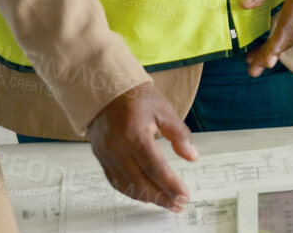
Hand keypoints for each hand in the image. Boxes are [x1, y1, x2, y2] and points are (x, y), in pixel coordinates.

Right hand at [86, 83, 197, 211]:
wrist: (104, 87)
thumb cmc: (136, 96)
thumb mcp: (164, 109)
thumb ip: (179, 134)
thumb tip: (192, 156)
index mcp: (135, 134)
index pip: (156, 168)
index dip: (171, 185)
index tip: (184, 195)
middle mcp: (118, 148)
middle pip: (140, 182)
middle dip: (161, 197)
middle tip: (178, 205)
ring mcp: (106, 154)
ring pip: (126, 185)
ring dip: (147, 198)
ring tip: (165, 203)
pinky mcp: (100, 156)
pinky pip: (115, 180)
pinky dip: (130, 190)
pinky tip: (144, 194)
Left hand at [241, 0, 292, 76]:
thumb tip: (244, 5)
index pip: (288, 26)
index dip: (276, 45)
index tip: (268, 61)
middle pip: (290, 37)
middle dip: (271, 54)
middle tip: (253, 70)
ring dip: (275, 50)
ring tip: (256, 62)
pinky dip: (283, 42)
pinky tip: (270, 48)